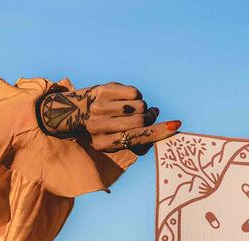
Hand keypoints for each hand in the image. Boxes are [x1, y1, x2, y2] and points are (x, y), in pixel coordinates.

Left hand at [37, 82, 179, 153]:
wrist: (73, 111)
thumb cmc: (103, 130)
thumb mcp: (116, 142)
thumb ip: (140, 141)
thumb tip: (167, 128)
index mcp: (103, 144)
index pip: (136, 138)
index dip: (157, 132)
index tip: (175, 126)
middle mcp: (99, 125)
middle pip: (141, 121)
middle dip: (151, 119)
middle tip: (150, 117)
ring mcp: (99, 106)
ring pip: (139, 105)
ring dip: (143, 107)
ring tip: (132, 109)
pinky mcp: (103, 89)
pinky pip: (134, 92)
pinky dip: (137, 96)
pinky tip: (126, 100)